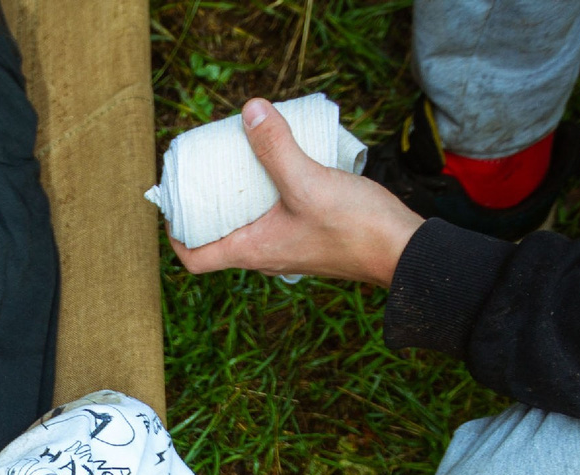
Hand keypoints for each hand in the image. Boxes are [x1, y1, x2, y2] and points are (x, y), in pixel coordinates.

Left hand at [170, 98, 425, 286]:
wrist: (404, 251)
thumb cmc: (354, 227)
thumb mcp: (308, 180)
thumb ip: (276, 147)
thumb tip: (248, 111)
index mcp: (253, 251)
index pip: (196, 259)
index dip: (176, 235)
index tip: (175, 205)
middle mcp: (266, 257)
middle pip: (220, 238)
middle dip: (209, 206)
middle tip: (207, 172)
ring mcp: (290, 250)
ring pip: (250, 226)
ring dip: (241, 198)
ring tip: (243, 162)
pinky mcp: (312, 240)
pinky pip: (277, 219)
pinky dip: (270, 197)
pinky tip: (284, 168)